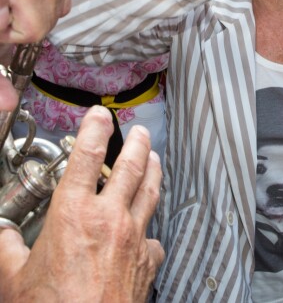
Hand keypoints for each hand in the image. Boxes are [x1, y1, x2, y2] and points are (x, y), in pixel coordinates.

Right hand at [0, 106, 164, 301]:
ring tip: (154, 157)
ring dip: (154, 168)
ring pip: (151, 190)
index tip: (99, 115)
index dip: (95, 129)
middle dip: (137, 142)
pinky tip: (147, 228)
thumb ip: (6, 249)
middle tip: (138, 131)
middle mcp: (110, 217)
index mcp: (74, 214)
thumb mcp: (13, 280)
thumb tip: (1, 234)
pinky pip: (153, 235)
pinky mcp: (147, 260)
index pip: (88, 156)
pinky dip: (149, 228)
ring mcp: (134, 236)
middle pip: (132, 166)